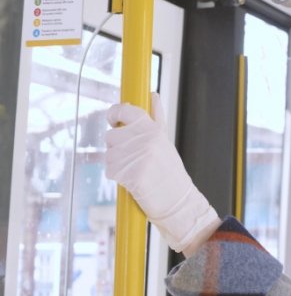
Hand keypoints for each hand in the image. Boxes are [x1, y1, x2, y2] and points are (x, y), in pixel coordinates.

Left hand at [106, 93, 219, 252]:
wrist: (177, 200)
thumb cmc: (171, 172)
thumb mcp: (165, 140)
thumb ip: (156, 116)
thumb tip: (152, 94)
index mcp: (152, 128)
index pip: (123, 110)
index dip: (114, 114)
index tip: (113, 120)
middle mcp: (142, 138)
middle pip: (111, 135)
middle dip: (118, 147)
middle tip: (134, 158)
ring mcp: (133, 155)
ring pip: (108, 153)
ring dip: (117, 163)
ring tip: (136, 171)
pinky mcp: (126, 172)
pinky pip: (110, 170)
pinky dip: (117, 177)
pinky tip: (133, 181)